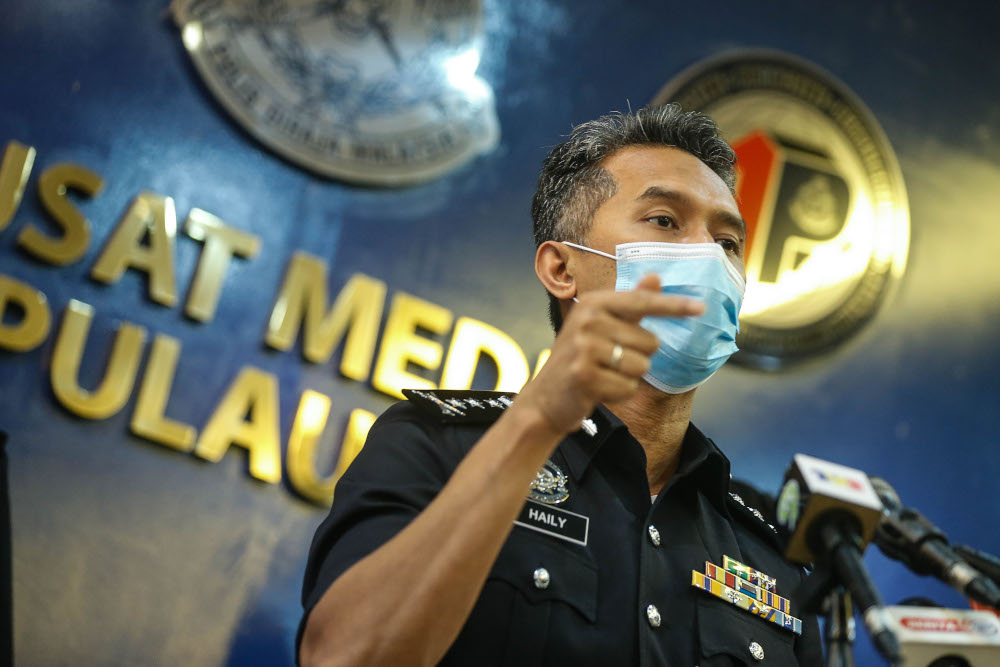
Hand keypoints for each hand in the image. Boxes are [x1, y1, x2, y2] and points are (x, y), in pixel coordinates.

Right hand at [516, 274, 704, 435]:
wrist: (546, 398)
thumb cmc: (581, 358)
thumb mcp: (602, 325)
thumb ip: (631, 303)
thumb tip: (656, 276)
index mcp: (594, 303)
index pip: (643, 302)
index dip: (674, 306)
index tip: (701, 307)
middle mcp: (588, 321)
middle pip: (650, 341)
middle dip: (638, 357)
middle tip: (609, 361)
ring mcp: (584, 348)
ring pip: (641, 366)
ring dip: (628, 377)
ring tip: (603, 375)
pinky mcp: (584, 376)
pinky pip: (628, 387)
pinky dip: (618, 394)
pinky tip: (597, 389)